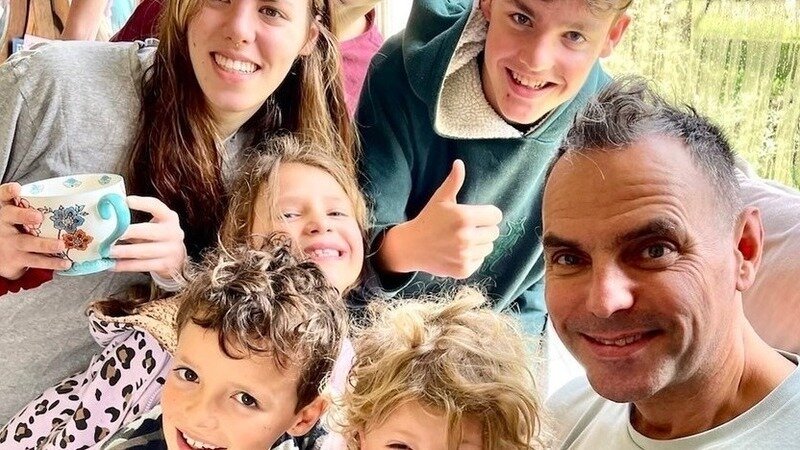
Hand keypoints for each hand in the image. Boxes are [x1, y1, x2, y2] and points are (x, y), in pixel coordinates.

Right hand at [0, 182, 71, 279]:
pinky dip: (52, 263)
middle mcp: (4, 225)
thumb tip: (82, 199)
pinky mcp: (16, 260)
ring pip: (27, 242)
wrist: (1, 257)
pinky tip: (66, 262)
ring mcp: (9, 244)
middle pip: (11, 217)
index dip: (8, 192)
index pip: (3, 197)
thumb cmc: (17, 230)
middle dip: (24, 216)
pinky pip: (36, 261)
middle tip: (38, 216)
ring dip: (45, 244)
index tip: (17, 189)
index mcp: (6, 210)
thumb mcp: (20, 217)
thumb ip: (37, 207)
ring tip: (61, 244)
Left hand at [110, 196, 185, 279]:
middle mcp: (173, 232)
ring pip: (144, 251)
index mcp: (169, 218)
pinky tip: (113, 265)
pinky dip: (126, 266)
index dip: (142, 203)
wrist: (177, 258)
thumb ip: (135, 222)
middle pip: (150, 231)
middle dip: (130, 232)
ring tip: (108, 252)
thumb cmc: (158, 238)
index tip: (126, 201)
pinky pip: (142, 266)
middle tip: (113, 234)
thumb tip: (105, 220)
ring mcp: (171, 250)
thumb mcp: (154, 226)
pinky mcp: (165, 265)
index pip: (157, 207)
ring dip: (125, 252)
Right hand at [378, 160, 502, 278]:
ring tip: (464, 240)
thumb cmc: (428, 220)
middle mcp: (466, 237)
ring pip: (489, 247)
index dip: (488, 214)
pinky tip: (459, 252)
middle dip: (485, 229)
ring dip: (480, 243)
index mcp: (464, 217)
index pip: (495, 215)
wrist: (411, 247)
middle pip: (495, 232)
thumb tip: (459, 163)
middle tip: (469, 228)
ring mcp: (465, 255)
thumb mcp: (440, 200)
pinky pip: (480, 260)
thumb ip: (453, 182)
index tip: (479, 216)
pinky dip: (473, 257)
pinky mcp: (463, 270)